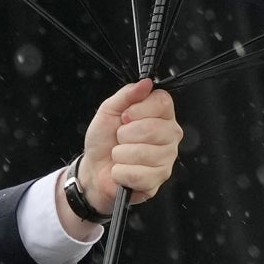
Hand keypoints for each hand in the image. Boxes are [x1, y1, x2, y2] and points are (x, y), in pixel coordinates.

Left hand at [73, 80, 182, 220]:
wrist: (94, 169)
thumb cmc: (104, 140)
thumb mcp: (109, 110)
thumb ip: (127, 94)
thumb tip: (145, 83)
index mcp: (161, 115)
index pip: (162, 102)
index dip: (139, 109)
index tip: (125, 117)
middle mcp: (169, 136)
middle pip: (152, 128)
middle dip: (125, 134)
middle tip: (121, 139)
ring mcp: (166, 159)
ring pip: (142, 152)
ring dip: (121, 155)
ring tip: (121, 155)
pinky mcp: (157, 180)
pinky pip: (137, 174)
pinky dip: (120, 172)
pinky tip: (123, 170)